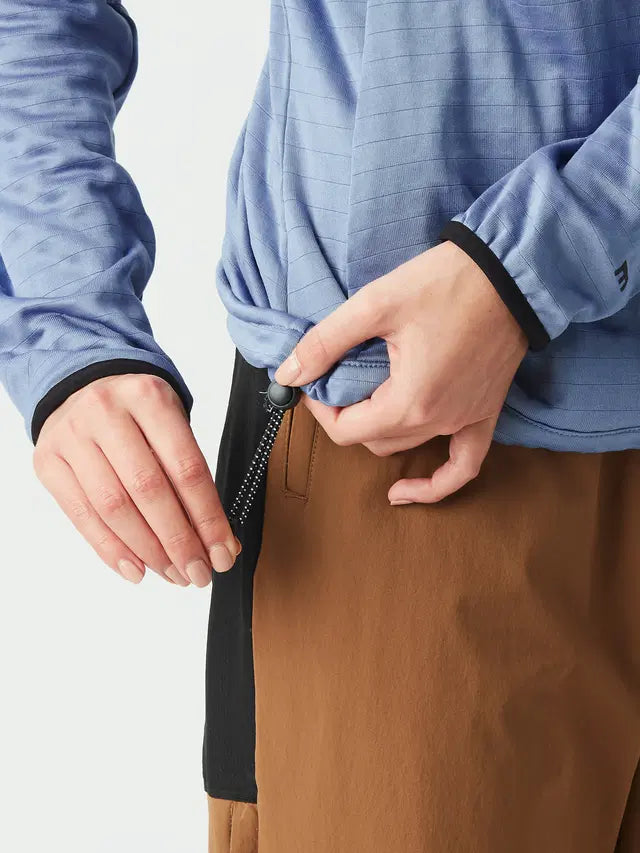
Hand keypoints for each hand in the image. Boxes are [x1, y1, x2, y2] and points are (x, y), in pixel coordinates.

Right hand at [33, 373, 239, 585]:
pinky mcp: (48, 462)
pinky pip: (82, 515)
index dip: (207, 517)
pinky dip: (111, 549)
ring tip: (173, 574)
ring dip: (148, 551)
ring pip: (114, 507)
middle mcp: (106, 412)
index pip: (186, 468)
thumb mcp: (170, 425)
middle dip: (179, 541)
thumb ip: (192, 477)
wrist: (81, 386)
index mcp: (149, 398)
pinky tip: (135, 569)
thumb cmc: (136, 413)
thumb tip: (220, 541)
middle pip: (149, 490)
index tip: (223, 552)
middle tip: (198, 572)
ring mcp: (72, 436)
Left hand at [275, 241, 527, 502]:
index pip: (346, 431)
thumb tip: (289, 373)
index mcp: (409, 402)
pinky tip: (408, 490)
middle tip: (334, 384)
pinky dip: (436, 483)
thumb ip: (326, 342)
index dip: (320, 411)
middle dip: (346, 417)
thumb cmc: (445, 283)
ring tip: (362, 406)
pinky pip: (463, 465)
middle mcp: (438, 422)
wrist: (509, 273)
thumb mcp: (375, 304)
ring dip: (378, 432)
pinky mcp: (485, 414)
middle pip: (372, 441)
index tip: (314, 384)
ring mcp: (466, 421)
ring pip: (405, 446)